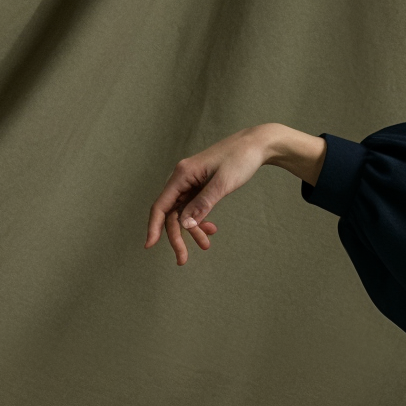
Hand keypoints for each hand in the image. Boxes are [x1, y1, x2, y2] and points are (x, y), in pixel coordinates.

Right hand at [143, 124, 322, 264]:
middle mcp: (182, 178)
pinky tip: (211, 229)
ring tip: (207, 246)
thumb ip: (203, 204)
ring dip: (192, 231)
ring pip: (183, 212)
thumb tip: (184, 224)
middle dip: (177, 237)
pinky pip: (193, 207)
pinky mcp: (201, 185)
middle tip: (183, 260)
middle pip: (171, 212)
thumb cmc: (240, 160)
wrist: (255, 145)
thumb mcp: (223, 184)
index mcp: (182, 174)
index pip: (161, 204)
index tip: (149, 245)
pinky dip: (200, 220)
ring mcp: (191, 182)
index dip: (154, 226)